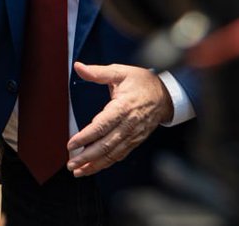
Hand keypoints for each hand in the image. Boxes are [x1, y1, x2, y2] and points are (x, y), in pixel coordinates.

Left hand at [64, 62, 172, 177]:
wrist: (167, 94)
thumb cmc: (143, 82)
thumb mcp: (120, 71)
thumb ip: (98, 72)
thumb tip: (79, 67)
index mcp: (123, 107)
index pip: (102, 125)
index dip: (86, 137)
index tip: (72, 144)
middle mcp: (129, 124)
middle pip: (106, 145)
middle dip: (88, 157)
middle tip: (71, 164)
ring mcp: (133, 135)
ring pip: (113, 153)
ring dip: (95, 164)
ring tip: (79, 171)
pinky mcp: (136, 140)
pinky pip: (120, 154)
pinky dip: (106, 163)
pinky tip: (94, 167)